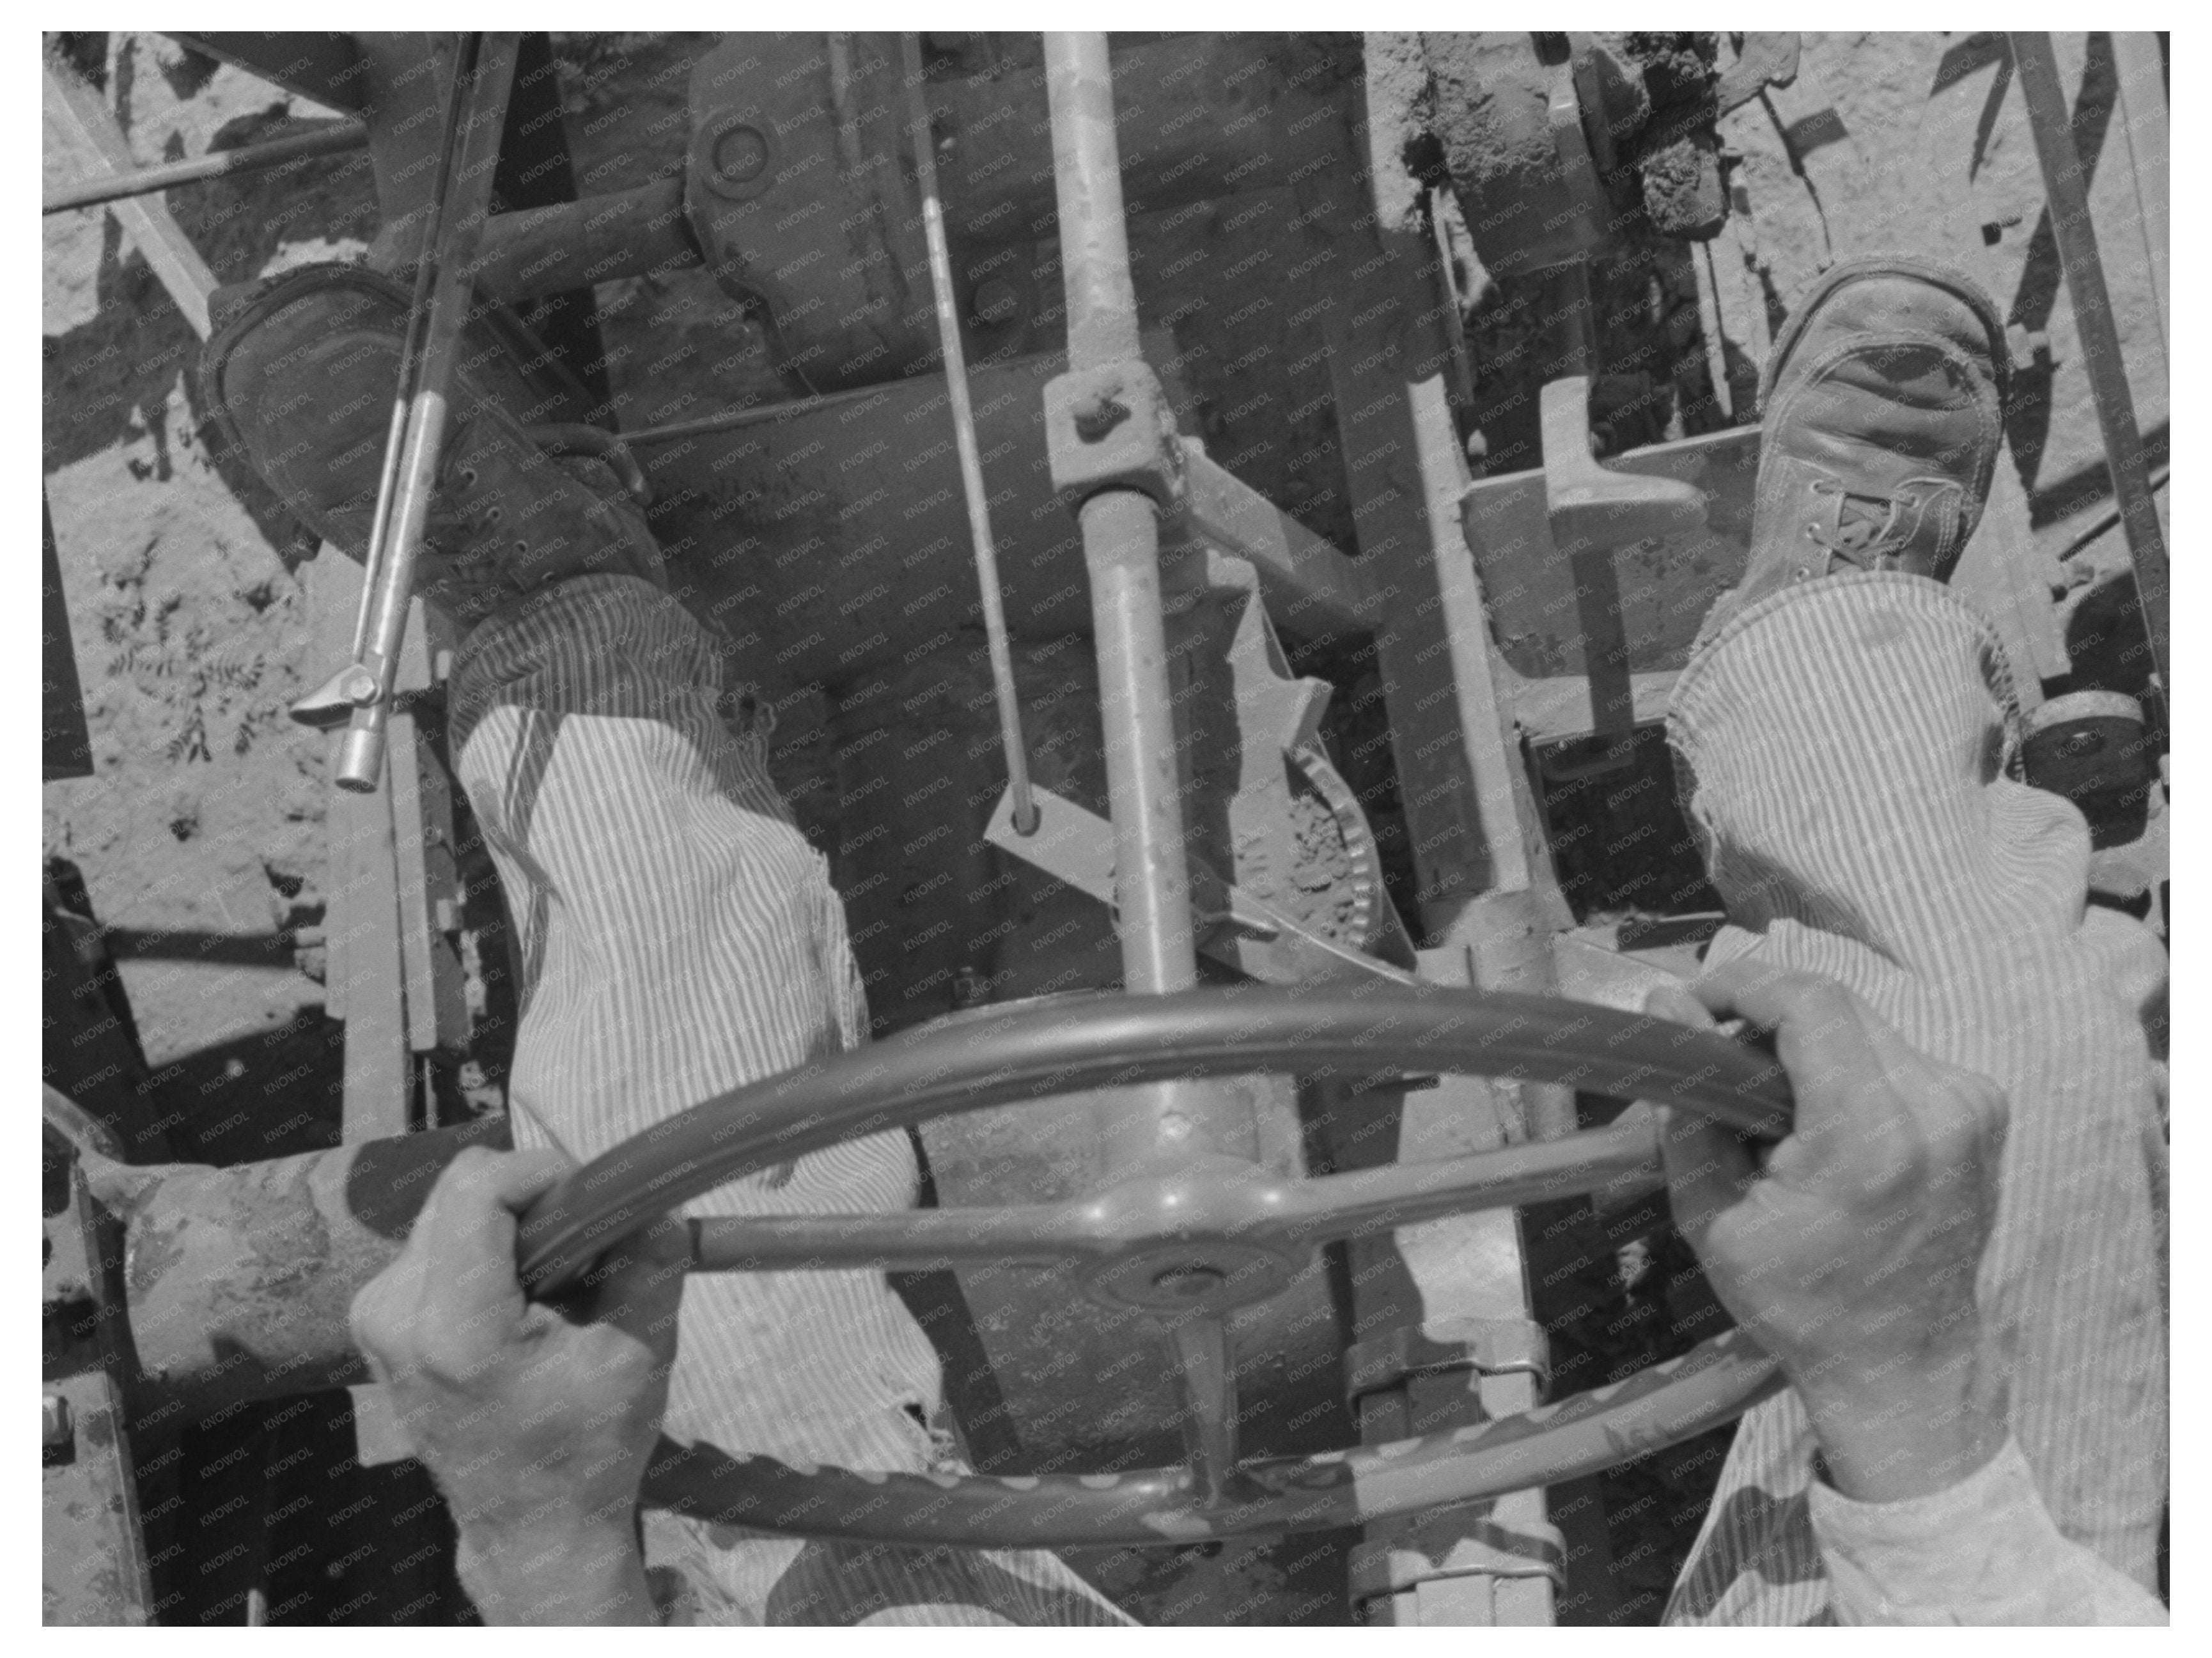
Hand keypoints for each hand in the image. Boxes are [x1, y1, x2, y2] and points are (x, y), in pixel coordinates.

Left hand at [351, 1147, 686, 1622]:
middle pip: (459, 1189)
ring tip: (554, 1279)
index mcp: (455, 1329)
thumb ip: (648, 1255)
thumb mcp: (642, 1348)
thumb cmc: (590, 1447)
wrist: (533, 1528)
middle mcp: (394, 1316)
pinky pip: (433, 1241)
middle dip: (531, 1198)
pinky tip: (519, 1297)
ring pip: (445, 1208)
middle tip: (583, 1242)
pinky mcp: (375, 1321)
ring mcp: (375, 1319)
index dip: (545, 1172)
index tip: (593, 1201)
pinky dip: (483, 1247)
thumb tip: (644, 1194)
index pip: (479, 1187)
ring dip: (508, 1223)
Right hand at [1645, 962, 2009, 1501]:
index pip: (1810, 1002)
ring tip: (1765, 1107)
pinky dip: (1844, 1069)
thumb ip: (1689, 1102)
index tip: (1689, 1003)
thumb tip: (1664, 1004)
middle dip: (1762, 1018)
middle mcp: (1937, 1107)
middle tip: (1713, 1061)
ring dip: (1803, 1046)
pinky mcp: (1982, 1110)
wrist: (1904, 1368)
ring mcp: (1971, 1106)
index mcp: (1872, 1136)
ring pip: (1863, 1025)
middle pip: (1835, 1006)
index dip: (1741, 984)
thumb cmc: (1799, 1303)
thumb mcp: (1711, 1213)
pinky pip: (1895, 1054)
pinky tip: (1819, 1124)